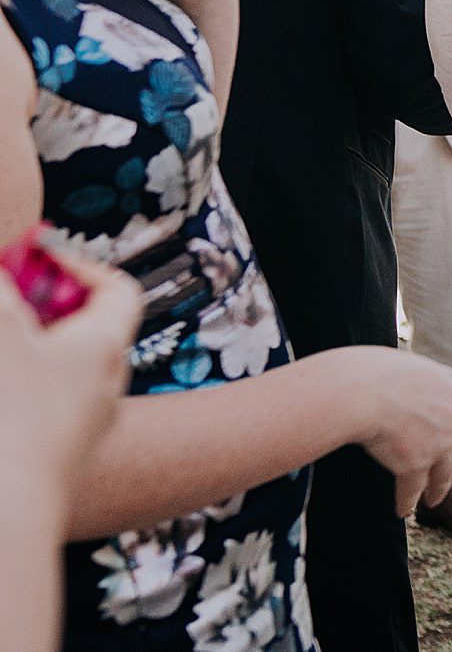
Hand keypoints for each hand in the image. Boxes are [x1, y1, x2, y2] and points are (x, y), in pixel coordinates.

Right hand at [0, 245, 142, 494]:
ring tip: (3, 349)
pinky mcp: (53, 458)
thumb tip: (3, 276)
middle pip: (81, 330)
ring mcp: (79, 427)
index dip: (79, 266)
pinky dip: (16, 389)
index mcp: (103, 345)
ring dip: (23, 353)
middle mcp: (103, 385)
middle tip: (6, 302)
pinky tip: (3, 398)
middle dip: (37, 311)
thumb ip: (2, 291)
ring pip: (57, 373)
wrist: (8, 514)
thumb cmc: (11, 417)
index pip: (117, 289)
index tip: (36, 259)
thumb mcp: (2, 334)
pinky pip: (39, 409)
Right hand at [330, 345, 451, 517]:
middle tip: (450, 480)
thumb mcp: (412, 369)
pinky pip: (413, 489)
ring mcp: (439, 442)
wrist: (358, 390)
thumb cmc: (374, 373)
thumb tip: (417, 393)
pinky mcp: (416, 464)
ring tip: (431, 500)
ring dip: (436, 490)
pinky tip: (403, 509)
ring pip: (442, 475)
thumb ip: (424, 386)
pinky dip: (407, 501)